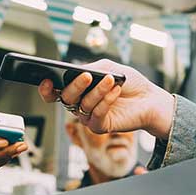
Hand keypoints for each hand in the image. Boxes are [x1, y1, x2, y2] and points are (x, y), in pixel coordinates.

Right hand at [37, 59, 173, 138]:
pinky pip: (97, 114)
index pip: (54, 92)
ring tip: (111, 80)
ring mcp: (88, 116)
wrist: (149, 98)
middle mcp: (79, 104)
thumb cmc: (128, 82)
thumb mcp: (107, 68)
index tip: (47, 80)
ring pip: (83, 104)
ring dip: (97, 91)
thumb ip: (90, 68)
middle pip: (66, 98)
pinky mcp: (100, 126)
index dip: (46, 89)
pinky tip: (116, 91)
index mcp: (77, 89)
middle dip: (76, 86)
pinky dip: (106, 101)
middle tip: (88, 76)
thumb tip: (74, 72)